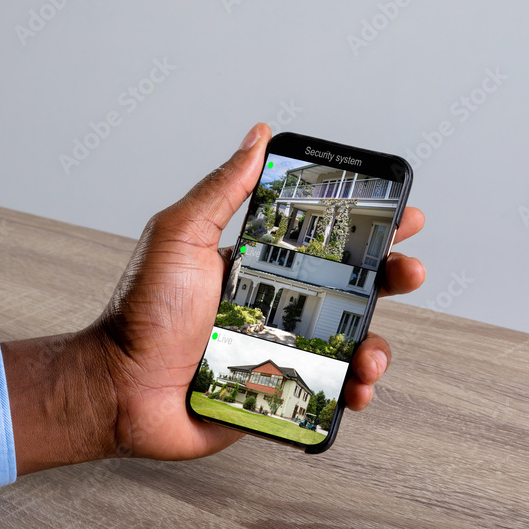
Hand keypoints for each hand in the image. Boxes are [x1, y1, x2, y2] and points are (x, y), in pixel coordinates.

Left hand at [4, 123, 425, 473]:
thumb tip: (257, 137)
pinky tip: (355, 389)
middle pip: (348, 289)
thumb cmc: (142, 312)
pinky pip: (327, 390)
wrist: (120, 389)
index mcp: (254, 265)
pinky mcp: (276, 392)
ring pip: (347, 343)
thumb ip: (222, 190)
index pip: (321, 240)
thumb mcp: (181, 236)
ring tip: (372, 352)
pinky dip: (351, 390)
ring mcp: (277, 351)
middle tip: (407, 271)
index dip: (364, 228)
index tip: (399, 216)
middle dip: (388, 278)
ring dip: (375, 344)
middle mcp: (271, 306)